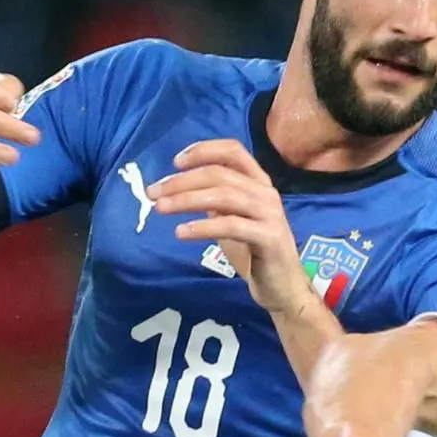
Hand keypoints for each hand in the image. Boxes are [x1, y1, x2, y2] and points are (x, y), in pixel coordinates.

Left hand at [147, 140, 313, 318]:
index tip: (175, 162)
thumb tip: (178, 188)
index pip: (232, 150)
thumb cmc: (254, 252)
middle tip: (153, 192)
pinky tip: (181, 231)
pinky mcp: (269, 237)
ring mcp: (270, 214)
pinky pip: (231, 225)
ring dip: (187, 200)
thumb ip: (214, 201)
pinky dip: (203, 226)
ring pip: (223, 196)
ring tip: (161, 209)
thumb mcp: (231, 219)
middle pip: (219, 174)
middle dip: (182, 181)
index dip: (203, 150)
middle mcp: (266, 192)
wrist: (282, 286)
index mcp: (258, 182)